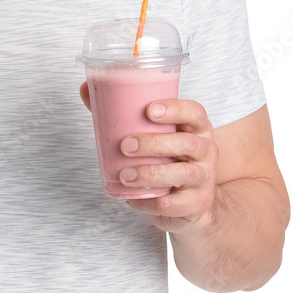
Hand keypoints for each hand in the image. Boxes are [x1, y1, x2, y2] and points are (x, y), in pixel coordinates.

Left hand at [78, 81, 218, 233]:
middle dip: (154, 143)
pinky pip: (175, 204)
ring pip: (183, 174)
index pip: (195, 112)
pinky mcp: (198, 203)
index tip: (149, 110)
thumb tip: (86, 88)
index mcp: (196, 129)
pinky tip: (132, 198)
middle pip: (187, 143)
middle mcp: (206, 151)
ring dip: (150, 173)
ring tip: (124, 174)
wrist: (188, 201)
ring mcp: (204, 178)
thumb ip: (120, 112)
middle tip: (125, 146)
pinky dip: (150, 202)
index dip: (175, 109)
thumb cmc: (165, 158)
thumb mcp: (151, 135)